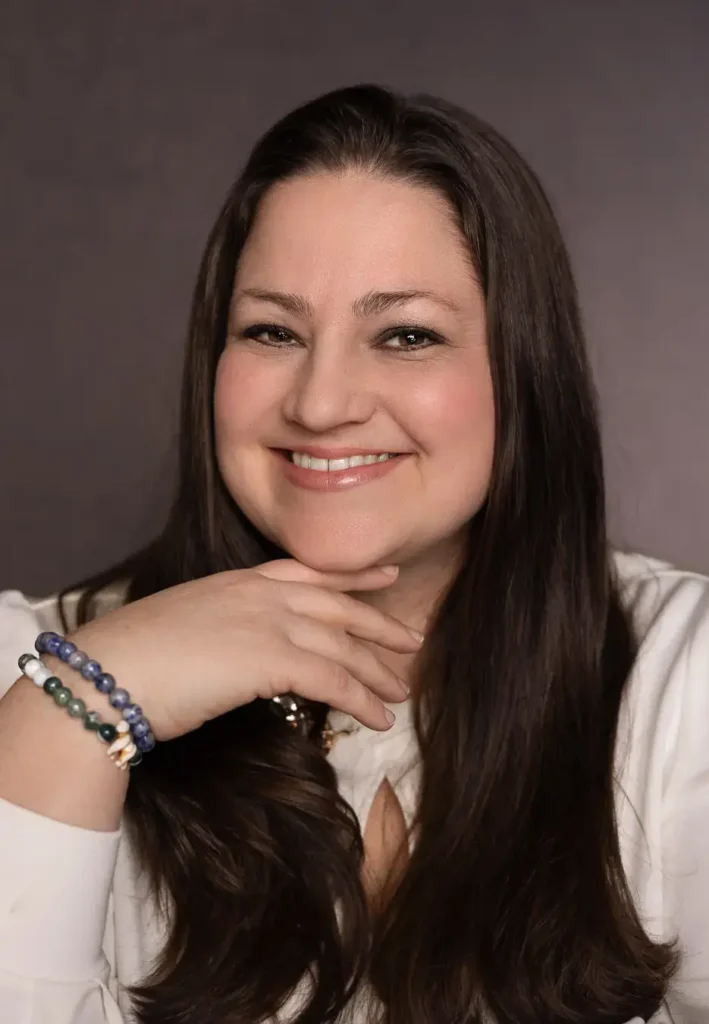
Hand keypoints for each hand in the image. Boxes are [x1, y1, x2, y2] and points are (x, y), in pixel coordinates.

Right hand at [69, 560, 421, 740]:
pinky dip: (362, 699)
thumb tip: (239, 652)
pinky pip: (333, 680)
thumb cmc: (132, 657)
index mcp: (238, 581)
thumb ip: (222, 628)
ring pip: (342, 646)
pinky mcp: (272, 658)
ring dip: (377, 673)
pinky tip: (380, 717)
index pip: (309, 573)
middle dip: (378, 628)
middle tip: (410, 643)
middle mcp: (260, 594)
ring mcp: (268, 622)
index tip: (383, 577)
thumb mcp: (183, 625)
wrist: (108, 672)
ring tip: (401, 693)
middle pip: (338, 607)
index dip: (351, 576)